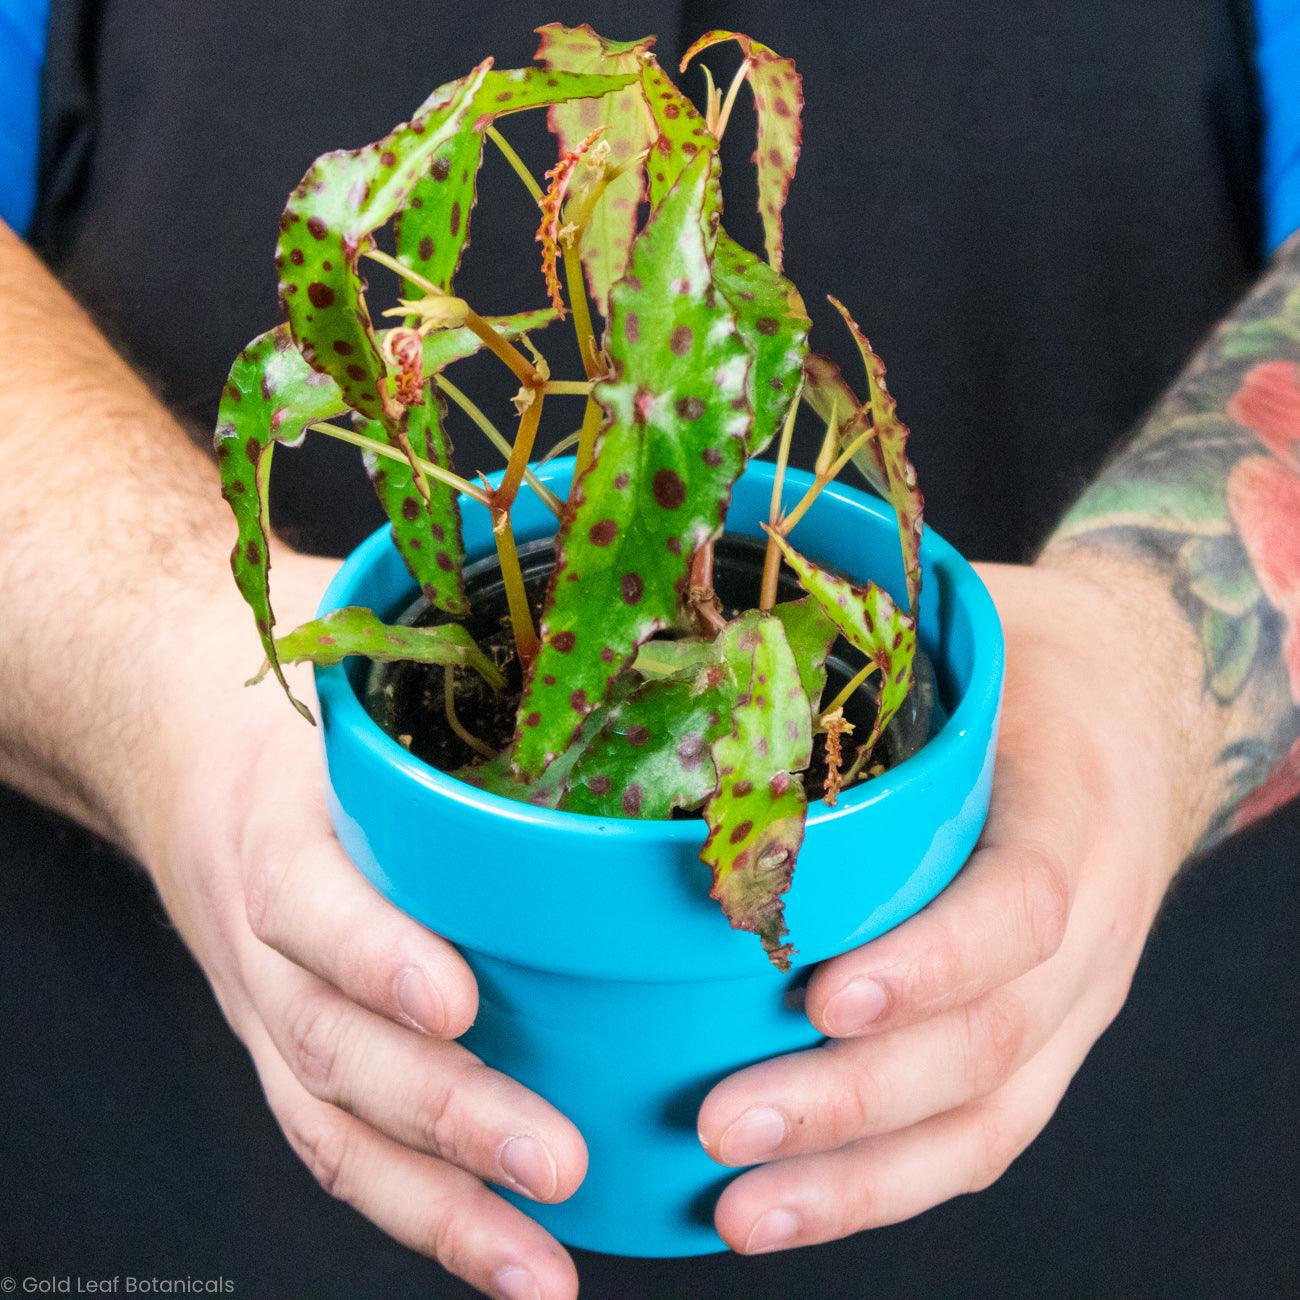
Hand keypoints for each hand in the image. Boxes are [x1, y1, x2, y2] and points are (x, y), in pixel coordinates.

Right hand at [141, 554, 584, 1299]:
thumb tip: (603, 575)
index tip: (457, 994)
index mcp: (282, 825)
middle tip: (555, 1156)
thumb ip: (446, 650)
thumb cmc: (300, 706)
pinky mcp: (290, 1050)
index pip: (311, 901)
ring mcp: (270, 1007)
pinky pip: (339, 1149)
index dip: (375, 954)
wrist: (178, 736)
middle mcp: (265, 936)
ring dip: (436, 1205)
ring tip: (542, 1267)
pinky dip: (421, 1217)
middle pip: (329, 1042)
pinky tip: (511, 1264)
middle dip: (440, 1110)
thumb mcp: (346, 670)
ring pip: (333, 1122)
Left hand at [697, 558, 1217, 1254]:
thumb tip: (708, 626)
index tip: (825, 995)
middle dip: (852, 1101)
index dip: (936, 961)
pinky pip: (979, 1135)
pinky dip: (883, 1186)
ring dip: (859, 1180)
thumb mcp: (979, 627)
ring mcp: (1072, 1003)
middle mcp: (1092, 932)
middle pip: (989, 1044)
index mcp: (1075, 812)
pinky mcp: (1040, 1041)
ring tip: (739, 1211)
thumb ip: (879, 636)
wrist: (1139, 709)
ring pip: (984, 1121)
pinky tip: (787, 1207)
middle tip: (723, 1125)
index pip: (1026, 906)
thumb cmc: (1033, 666)